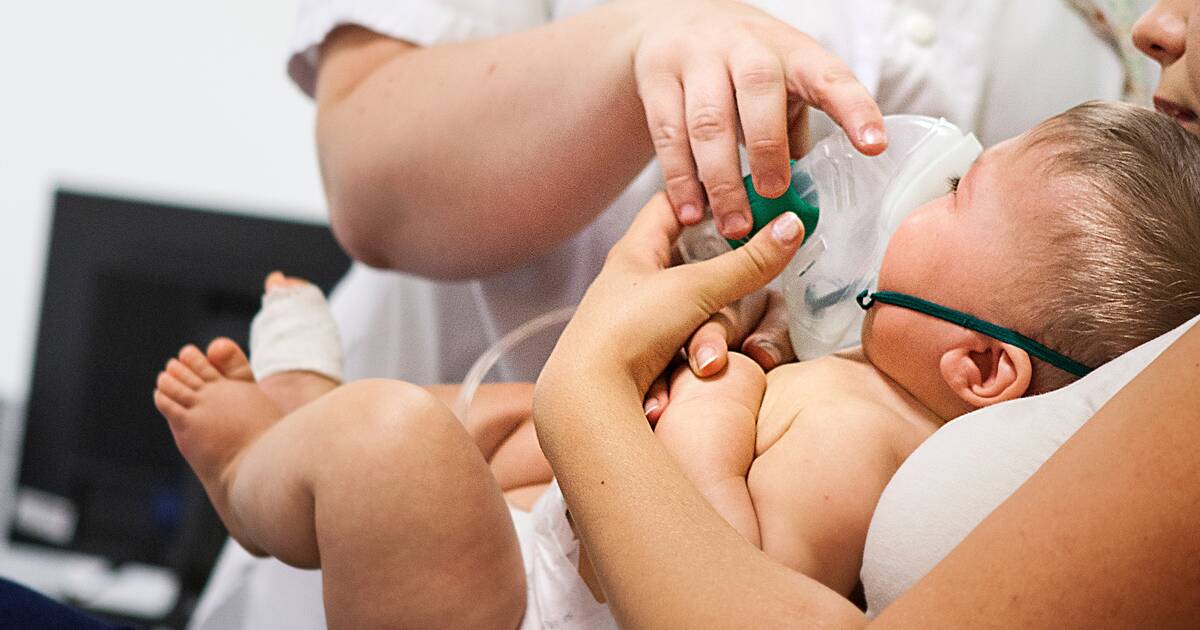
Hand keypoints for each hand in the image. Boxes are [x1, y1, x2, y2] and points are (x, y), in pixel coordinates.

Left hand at [541, 193, 803, 398]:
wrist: (589, 400)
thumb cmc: (627, 331)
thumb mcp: (694, 290)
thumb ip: (748, 262)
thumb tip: (793, 225)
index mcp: (635, 252)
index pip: (671, 203)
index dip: (705, 197)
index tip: (745, 204)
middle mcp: (635, 283)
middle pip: (698, 268)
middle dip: (724, 292)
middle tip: (749, 292)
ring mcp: (641, 322)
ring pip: (699, 316)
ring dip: (708, 341)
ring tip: (705, 364)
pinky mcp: (647, 358)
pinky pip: (688, 349)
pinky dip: (694, 362)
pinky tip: (696, 374)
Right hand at [630, 0, 885, 237]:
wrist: (673, 22)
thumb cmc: (742, 64)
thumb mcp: (780, 81)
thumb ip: (793, 127)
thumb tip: (807, 195)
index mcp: (791, 51)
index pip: (829, 76)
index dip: (854, 110)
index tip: (874, 146)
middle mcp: (745, 46)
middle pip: (759, 91)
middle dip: (767, 149)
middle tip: (773, 194)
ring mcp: (696, 58)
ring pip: (707, 120)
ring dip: (721, 178)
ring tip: (733, 224)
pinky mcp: (657, 77)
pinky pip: (667, 133)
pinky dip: (679, 178)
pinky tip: (691, 210)